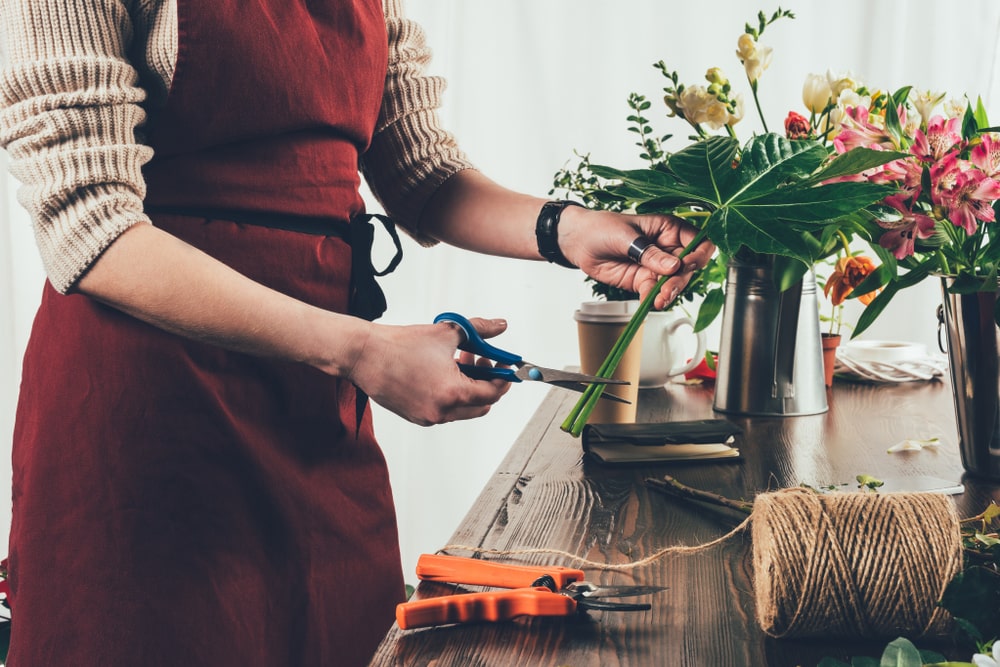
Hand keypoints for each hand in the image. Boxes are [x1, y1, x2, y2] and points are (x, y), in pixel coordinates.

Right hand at [347, 317, 511, 425]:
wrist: (364, 355)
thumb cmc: (400, 345)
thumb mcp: (448, 332)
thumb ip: (480, 330)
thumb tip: (499, 326)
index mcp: (453, 392)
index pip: (492, 393)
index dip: (503, 378)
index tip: (504, 365)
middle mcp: (441, 411)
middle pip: (481, 406)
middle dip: (487, 383)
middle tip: (482, 361)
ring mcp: (428, 417)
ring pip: (463, 409)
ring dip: (468, 388)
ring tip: (459, 362)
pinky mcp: (416, 416)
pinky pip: (444, 410)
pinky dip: (450, 394)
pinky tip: (442, 372)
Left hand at [559, 207, 714, 309]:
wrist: (579, 243)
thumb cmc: (603, 228)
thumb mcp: (627, 236)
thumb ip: (649, 252)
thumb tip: (674, 266)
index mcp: (670, 229)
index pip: (699, 241)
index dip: (699, 254)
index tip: (688, 264)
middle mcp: (668, 248)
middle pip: (689, 267)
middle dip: (681, 279)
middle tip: (668, 288)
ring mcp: (657, 267)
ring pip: (675, 283)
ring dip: (670, 292)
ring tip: (659, 299)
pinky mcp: (644, 281)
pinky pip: (656, 292)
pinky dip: (655, 298)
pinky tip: (651, 301)